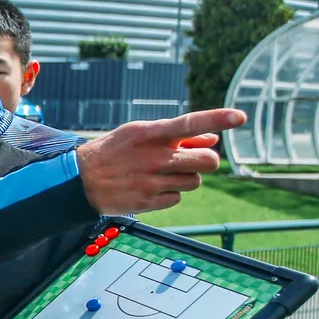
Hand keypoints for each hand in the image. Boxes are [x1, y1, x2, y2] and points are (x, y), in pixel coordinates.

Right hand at [76, 109, 245, 214]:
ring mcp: (151, 181)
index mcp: (151, 134)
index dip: (218, 118)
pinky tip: (151, 187)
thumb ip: (177, 136)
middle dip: (205, 160)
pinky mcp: (148, 202)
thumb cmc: (113, 152)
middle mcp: (154, 157)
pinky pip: (178, 197)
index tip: (240, 117)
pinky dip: (170, 193)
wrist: (79, 180)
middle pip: (208, 160)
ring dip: (185, 177)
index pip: (191, 122)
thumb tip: (212, 138)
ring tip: (161, 174)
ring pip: (195, 181)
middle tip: (190, 159)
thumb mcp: (139, 134)